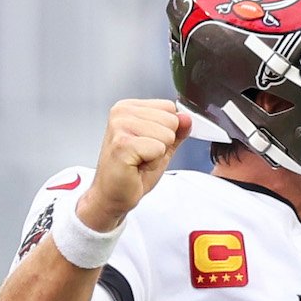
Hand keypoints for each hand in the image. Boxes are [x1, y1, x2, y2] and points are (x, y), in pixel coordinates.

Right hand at [78, 99, 191, 230]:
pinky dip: (152, 162)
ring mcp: (120, 126)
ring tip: (139, 160)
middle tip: (143, 155)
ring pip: (167, 135)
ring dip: (157, 154)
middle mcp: (122, 112)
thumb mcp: (162, 147)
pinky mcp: (122, 143)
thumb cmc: (132, 171)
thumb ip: (176, 131)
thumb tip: (186, 118)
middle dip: (163, 143)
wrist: (113, 194)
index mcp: (129, 107)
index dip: (167, 131)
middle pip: (171, 120)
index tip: (148, 144)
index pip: (169, 107)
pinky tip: (136, 165)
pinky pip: (158, 148)